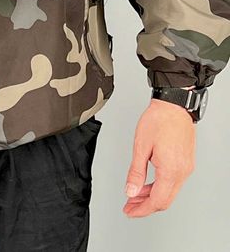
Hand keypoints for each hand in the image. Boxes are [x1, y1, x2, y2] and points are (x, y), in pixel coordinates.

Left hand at [123, 97, 195, 216]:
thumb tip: (131, 191)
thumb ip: (136, 172)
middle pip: (165, 200)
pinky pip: (173, 182)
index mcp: (170, 170)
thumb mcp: (140, 146)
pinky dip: (159, 186)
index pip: (157, 201)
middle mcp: (182, 172)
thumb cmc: (158, 120)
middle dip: (145, 206)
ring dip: (152, 196)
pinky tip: (147, 184)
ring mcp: (186, 168)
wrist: (174, 106)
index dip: (141, 210)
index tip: (129, 211)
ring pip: (169, 192)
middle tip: (129, 206)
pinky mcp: (186, 163)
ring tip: (135, 195)